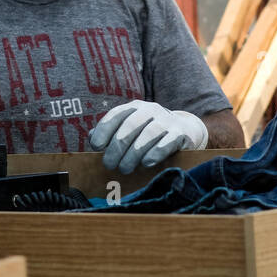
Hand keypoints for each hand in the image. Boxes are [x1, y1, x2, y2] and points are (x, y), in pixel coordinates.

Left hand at [88, 100, 207, 173]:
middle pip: (130, 127)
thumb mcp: (130, 130)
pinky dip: (155, 153)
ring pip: (147, 135)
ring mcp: (167, 120)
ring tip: (125, 169)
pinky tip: (146, 163)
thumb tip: (91, 138)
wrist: (185, 130)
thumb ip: (111, 133)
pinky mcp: (181, 133)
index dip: (104, 130)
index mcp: (135, 108)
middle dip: (116, 148)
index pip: (116, 115)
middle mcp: (151, 110)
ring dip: (133, 154)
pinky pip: (167, 142)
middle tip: (110, 165)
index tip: (96, 146)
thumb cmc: (149, 134)